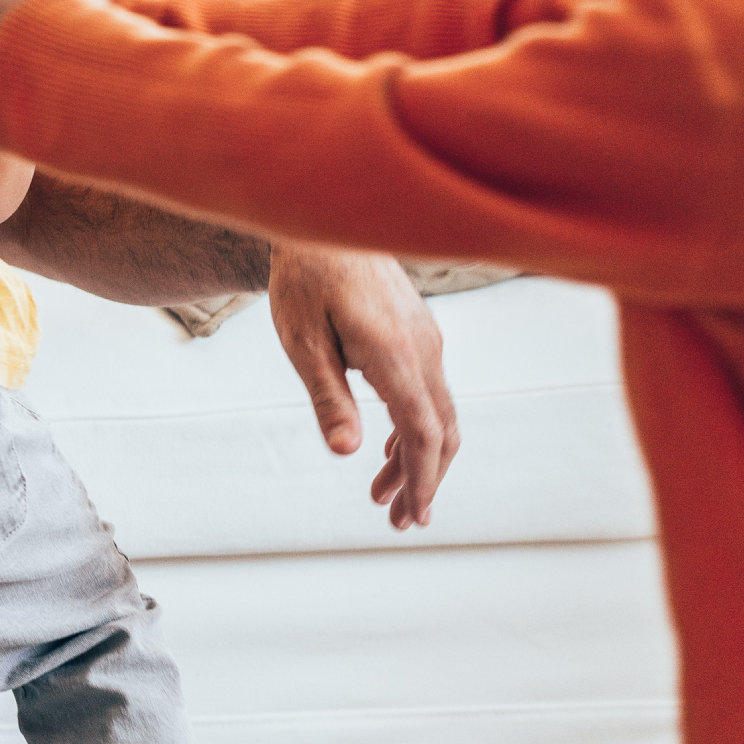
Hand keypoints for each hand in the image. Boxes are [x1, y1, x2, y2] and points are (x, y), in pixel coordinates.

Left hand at [267, 245, 459, 528]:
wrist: (323, 220)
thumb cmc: (304, 279)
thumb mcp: (302, 342)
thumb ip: (328, 397)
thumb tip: (346, 451)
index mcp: (396, 356)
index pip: (423, 435)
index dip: (421, 481)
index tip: (414, 518)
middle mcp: (424, 350)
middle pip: (440, 432)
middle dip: (425, 481)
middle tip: (403, 522)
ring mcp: (427, 340)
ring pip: (437, 413)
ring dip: (416, 458)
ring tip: (385, 496)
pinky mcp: (418, 333)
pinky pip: (429, 391)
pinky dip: (415, 428)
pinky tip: (389, 449)